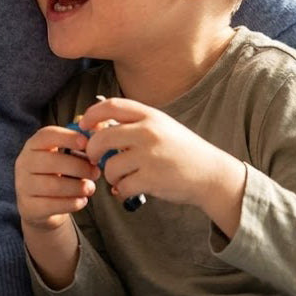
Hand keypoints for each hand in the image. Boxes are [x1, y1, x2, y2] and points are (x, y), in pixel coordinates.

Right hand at [15, 124, 99, 231]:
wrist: (39, 207)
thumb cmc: (57, 175)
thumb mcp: (62, 156)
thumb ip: (78, 143)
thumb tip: (100, 128)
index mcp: (32, 145)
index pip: (46, 135)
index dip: (67, 137)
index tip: (87, 143)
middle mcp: (23, 163)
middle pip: (52, 162)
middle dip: (79, 167)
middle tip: (96, 172)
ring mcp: (23, 186)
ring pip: (53, 185)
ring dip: (78, 187)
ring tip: (90, 188)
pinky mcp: (28, 207)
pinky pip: (53, 205)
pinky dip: (72, 203)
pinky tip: (81, 200)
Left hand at [80, 97, 244, 233]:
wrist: (212, 175)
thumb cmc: (181, 150)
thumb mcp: (160, 126)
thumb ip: (132, 124)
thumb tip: (95, 126)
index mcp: (149, 115)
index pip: (111, 105)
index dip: (91, 114)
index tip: (83, 125)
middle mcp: (148, 131)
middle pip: (102, 137)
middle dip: (91, 149)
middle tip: (92, 157)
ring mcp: (150, 155)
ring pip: (110, 165)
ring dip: (109, 175)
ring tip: (117, 178)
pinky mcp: (153, 179)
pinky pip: (122, 185)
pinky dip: (120, 190)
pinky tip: (125, 190)